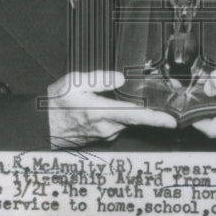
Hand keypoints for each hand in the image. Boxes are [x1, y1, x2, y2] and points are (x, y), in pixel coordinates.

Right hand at [47, 70, 176, 146]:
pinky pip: (117, 124)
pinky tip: (109, 106)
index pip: (136, 116)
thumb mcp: (73, 82)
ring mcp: (105, 134)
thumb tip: (119, 78)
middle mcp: (107, 127)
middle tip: (160, 101)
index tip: (173, 121)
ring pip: (126, 121)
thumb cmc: (55, 103)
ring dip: (129, 111)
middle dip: (149, 111)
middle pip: (136, 119)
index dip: (157, 119)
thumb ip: (98, 79)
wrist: (42, 126)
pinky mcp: (102, 136)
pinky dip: (120, 115)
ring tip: (121, 98)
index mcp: (102, 112)